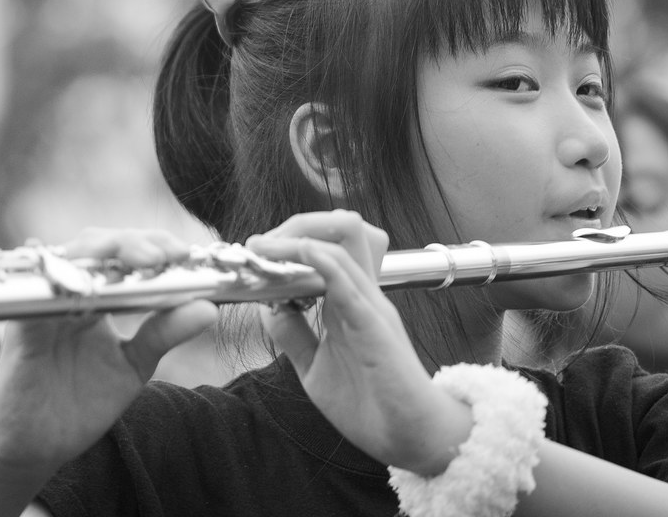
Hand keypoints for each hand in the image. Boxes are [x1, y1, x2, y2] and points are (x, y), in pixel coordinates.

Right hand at [0, 228, 217, 474]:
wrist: (40, 447)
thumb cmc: (83, 402)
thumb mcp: (135, 363)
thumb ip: (165, 332)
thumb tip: (209, 308)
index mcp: (97, 296)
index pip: (126, 253)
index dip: (154, 244)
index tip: (185, 254)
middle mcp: (70, 292)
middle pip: (99, 243)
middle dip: (135, 242)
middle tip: (165, 256)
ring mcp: (44, 305)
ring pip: (71, 257)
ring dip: (106, 250)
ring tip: (143, 260)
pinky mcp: (21, 327)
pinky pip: (40, 295)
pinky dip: (67, 282)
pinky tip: (95, 284)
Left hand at [248, 210, 471, 474]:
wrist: (412, 437)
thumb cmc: (372, 405)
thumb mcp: (316, 367)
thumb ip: (295, 336)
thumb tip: (267, 308)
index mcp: (350, 303)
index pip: (324, 251)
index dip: (287, 244)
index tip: (254, 252)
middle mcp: (363, 296)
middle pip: (337, 235)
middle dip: (293, 230)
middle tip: (257, 245)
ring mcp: (371, 307)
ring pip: (342, 249)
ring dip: (298, 241)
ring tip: (265, 247)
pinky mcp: (375, 325)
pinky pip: (350, 285)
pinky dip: (325, 263)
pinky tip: (304, 252)